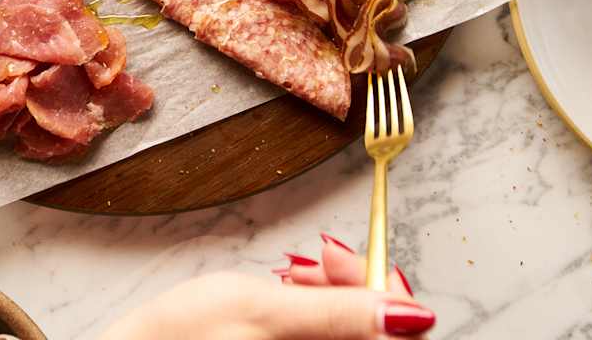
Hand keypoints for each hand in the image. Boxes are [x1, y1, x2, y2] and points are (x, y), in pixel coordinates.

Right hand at [98, 236, 432, 339]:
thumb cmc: (179, 339)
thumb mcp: (261, 309)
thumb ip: (339, 310)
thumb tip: (412, 313)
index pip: (396, 333)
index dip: (379, 286)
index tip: (340, 259)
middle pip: (370, 330)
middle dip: (348, 287)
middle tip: (312, 264)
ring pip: (343, 331)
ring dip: (327, 297)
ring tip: (289, 277)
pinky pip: (319, 339)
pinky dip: (307, 314)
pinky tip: (282, 298)